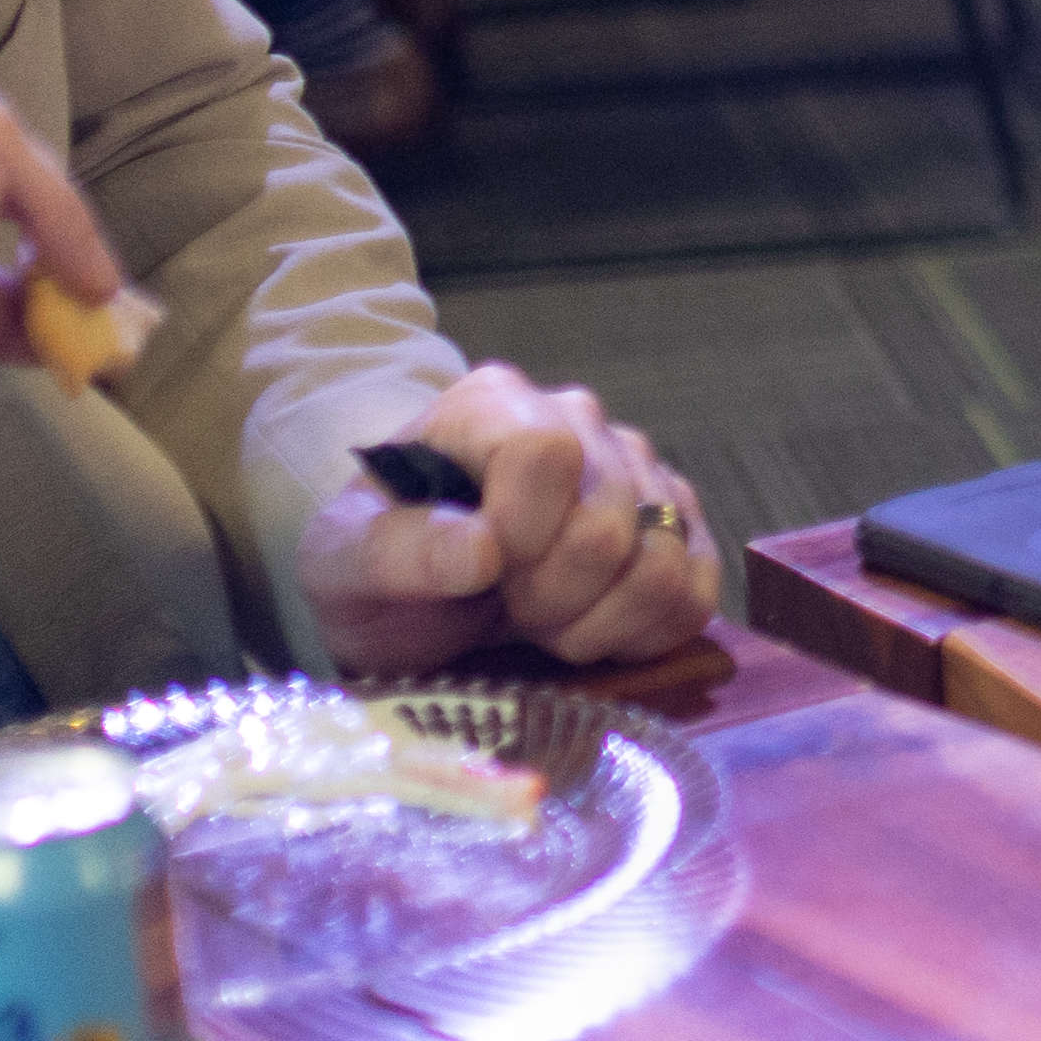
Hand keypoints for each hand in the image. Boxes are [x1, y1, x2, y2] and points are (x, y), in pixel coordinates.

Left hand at [298, 365, 719, 671]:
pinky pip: (698, 591)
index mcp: (494, 406)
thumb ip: (395, 552)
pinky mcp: (679, 529)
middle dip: (553, 597)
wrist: (412, 606)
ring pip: (663, 558)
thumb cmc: (374, 575)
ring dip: (599, 621)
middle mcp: (579, 421)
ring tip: (546, 625)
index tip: (481, 574)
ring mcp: (638, 473)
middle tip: (508, 612)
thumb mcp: (342, 567)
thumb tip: (481, 550)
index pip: (548, 452)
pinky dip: (647, 633)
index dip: (521, 533)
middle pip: (609, 519)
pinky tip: (594, 633)